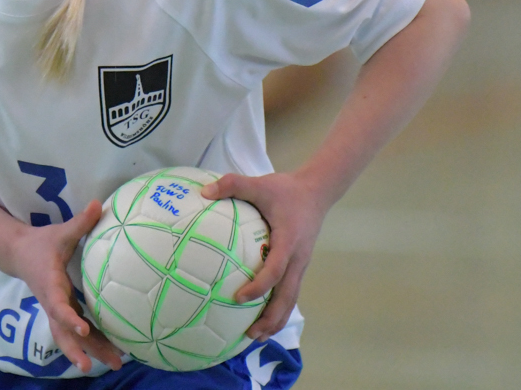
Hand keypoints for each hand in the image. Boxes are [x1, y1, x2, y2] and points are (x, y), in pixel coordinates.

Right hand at [5, 200, 123, 374]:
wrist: (19, 254)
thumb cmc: (41, 244)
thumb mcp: (59, 233)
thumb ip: (79, 222)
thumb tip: (97, 203)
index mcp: (50, 285)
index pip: (58, 305)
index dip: (68, 318)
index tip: (81, 328)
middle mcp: (52, 304)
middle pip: (63, 333)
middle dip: (79, 350)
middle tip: (95, 366)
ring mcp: (56, 311)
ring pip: (70, 338)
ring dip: (89, 352)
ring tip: (113, 364)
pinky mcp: (62, 312)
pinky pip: (77, 332)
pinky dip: (92, 342)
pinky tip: (112, 351)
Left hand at [201, 172, 329, 341]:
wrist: (316, 192)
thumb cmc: (286, 190)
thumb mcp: (260, 184)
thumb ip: (233, 184)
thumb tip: (204, 191)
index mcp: (289, 242)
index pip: (275, 270)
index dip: (259, 286)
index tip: (238, 298)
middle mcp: (297, 259)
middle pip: (288, 297)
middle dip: (271, 318)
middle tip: (251, 334)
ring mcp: (300, 265)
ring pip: (291, 299)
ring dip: (276, 319)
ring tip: (256, 336)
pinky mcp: (298, 266)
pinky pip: (289, 292)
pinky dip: (278, 308)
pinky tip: (261, 316)